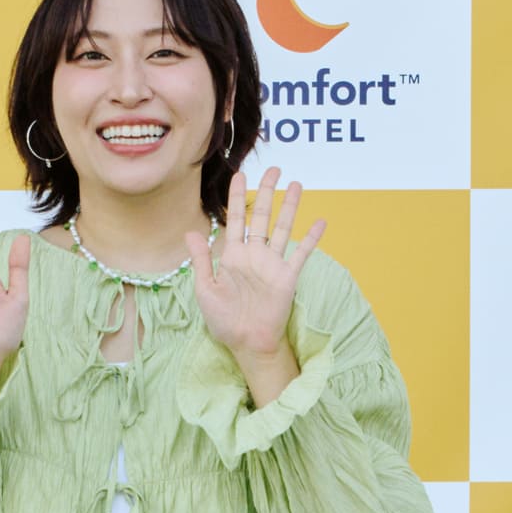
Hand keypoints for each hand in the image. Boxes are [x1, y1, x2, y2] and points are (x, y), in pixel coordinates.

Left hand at [191, 166, 323, 397]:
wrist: (247, 344)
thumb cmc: (224, 321)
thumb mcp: (205, 290)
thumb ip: (201, 260)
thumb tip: (191, 232)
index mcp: (232, 256)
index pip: (235, 220)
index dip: (237, 197)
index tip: (240, 174)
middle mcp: (254, 255)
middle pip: (262, 216)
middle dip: (267, 192)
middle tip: (274, 169)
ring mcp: (273, 264)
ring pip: (283, 228)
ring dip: (290, 207)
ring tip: (296, 184)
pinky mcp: (288, 277)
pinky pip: (302, 254)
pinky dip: (311, 238)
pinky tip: (320, 222)